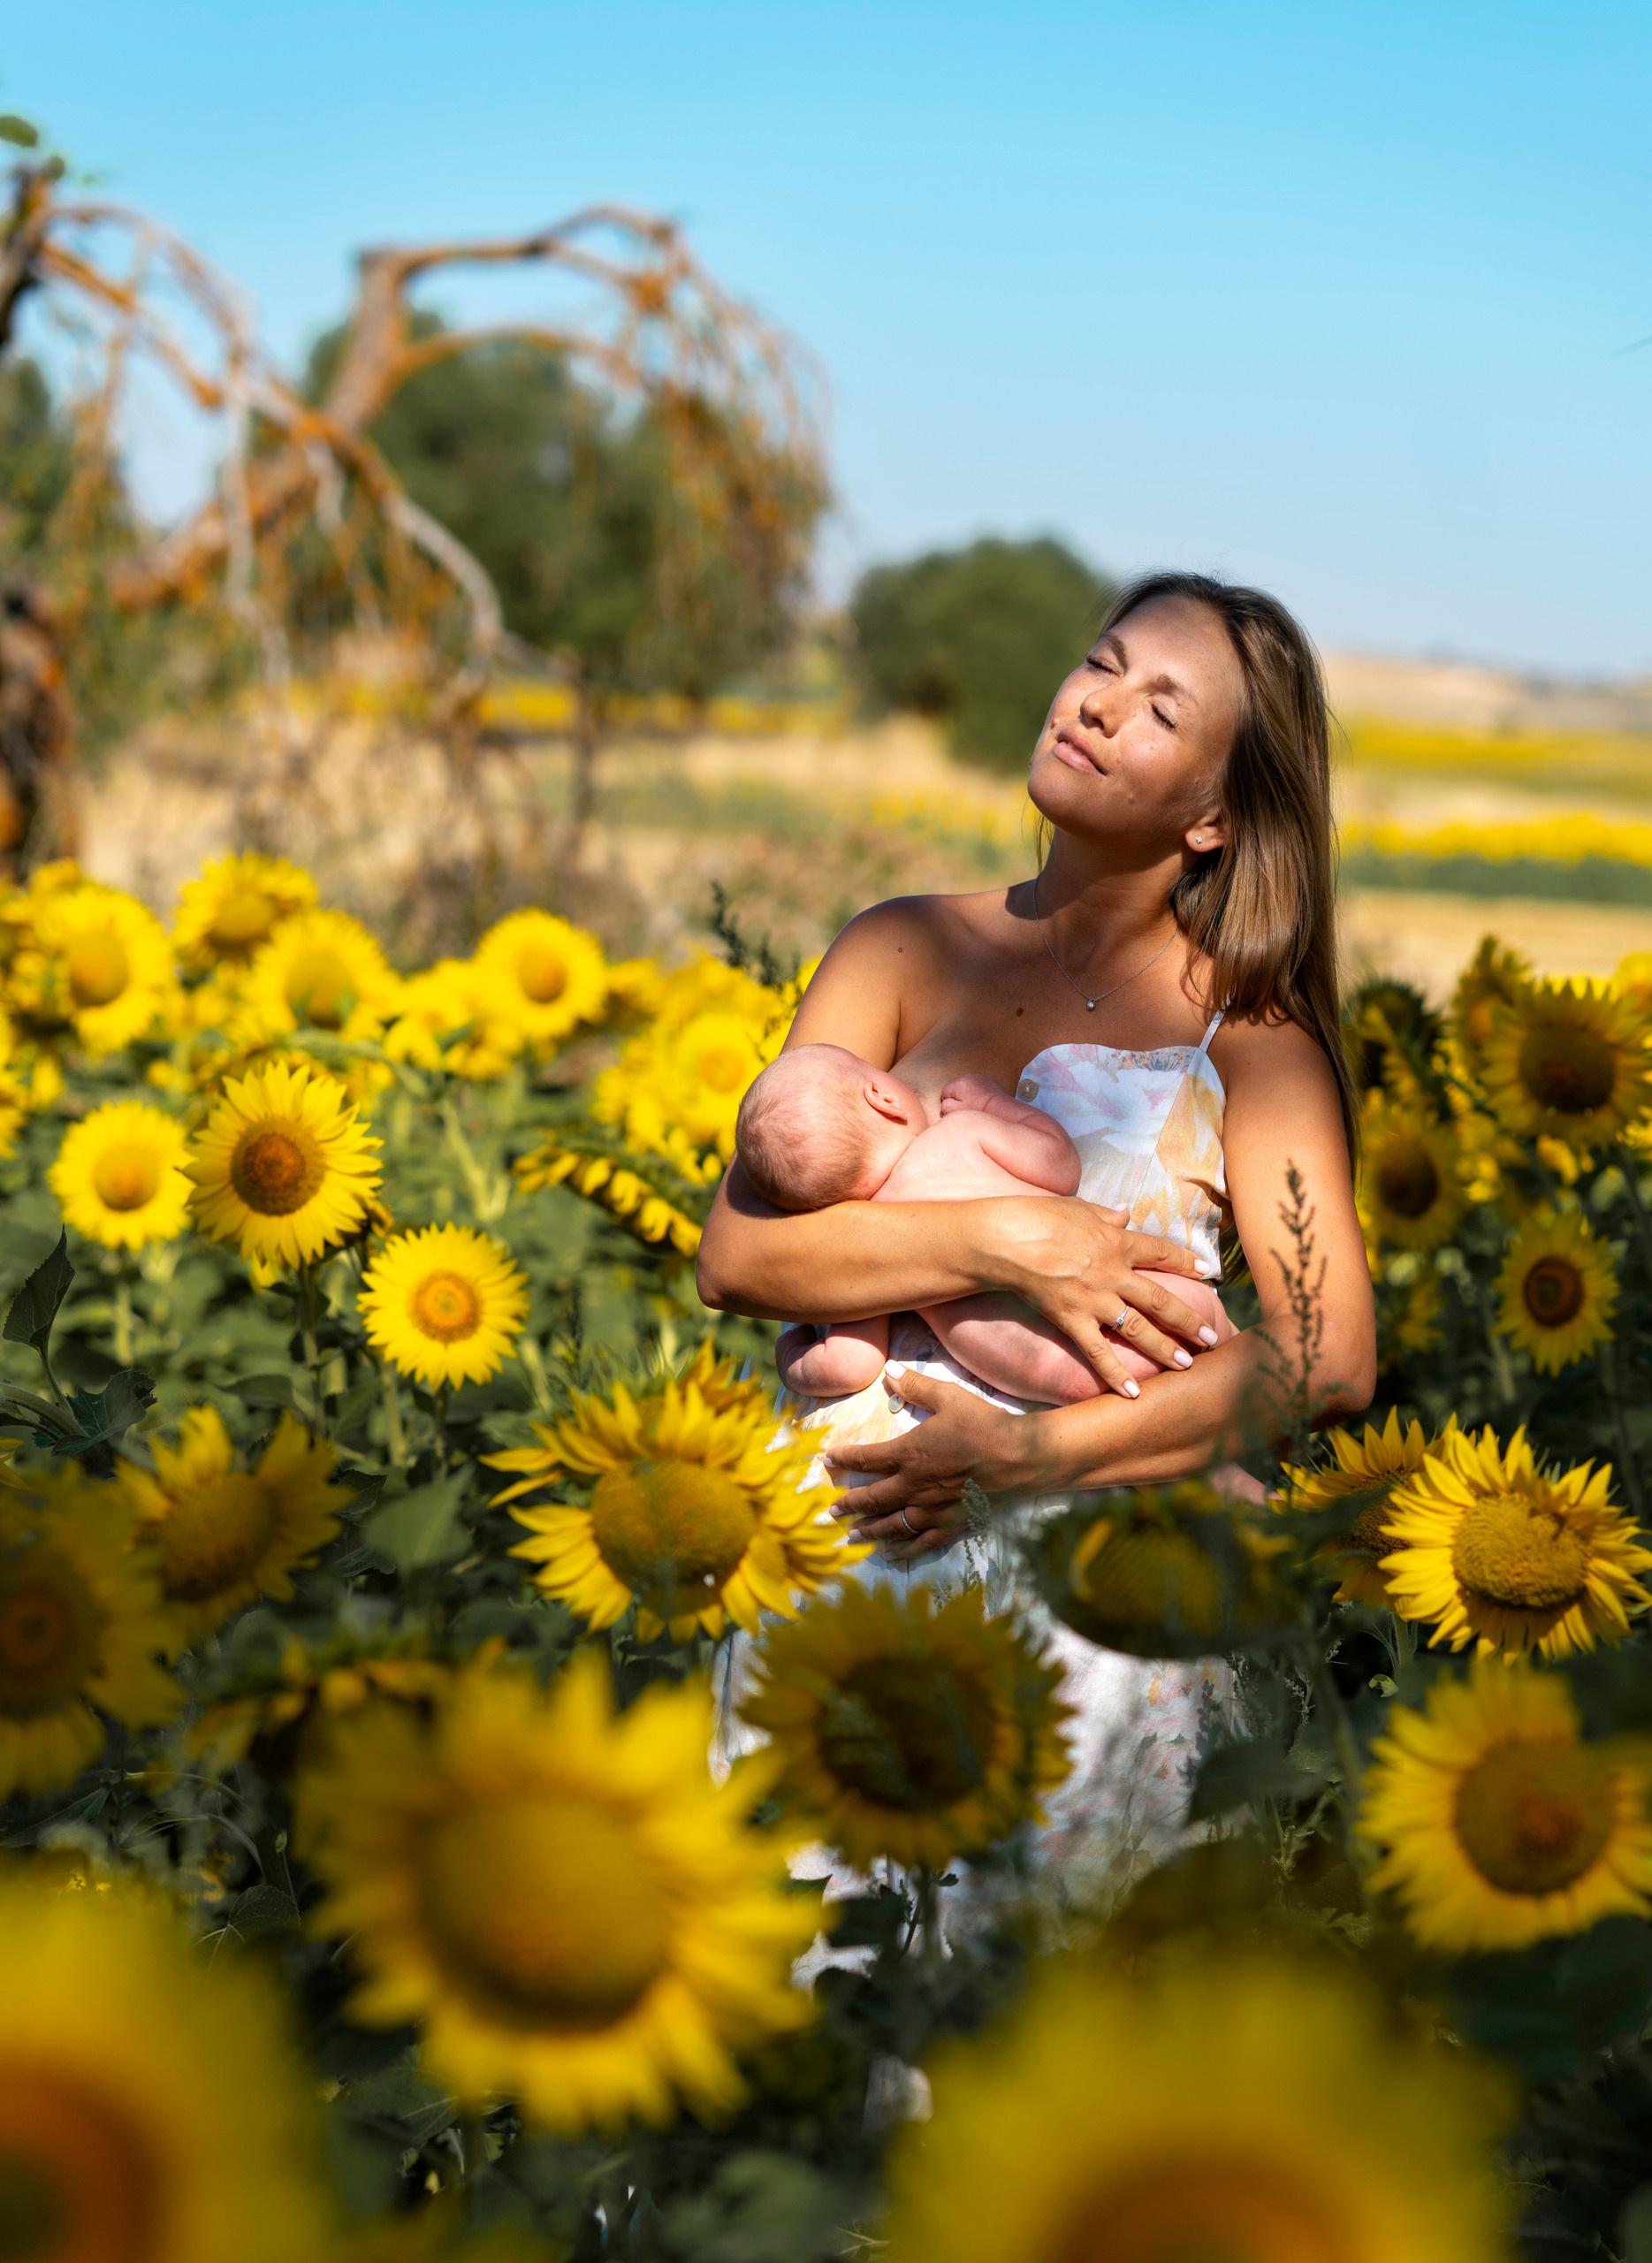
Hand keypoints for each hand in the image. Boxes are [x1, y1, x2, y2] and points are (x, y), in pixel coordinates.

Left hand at [823, 1365, 1035, 1548]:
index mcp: (909, 1454)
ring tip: (851, 1536)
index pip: (866, 1458)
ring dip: (868, 1530)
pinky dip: (903, 1549)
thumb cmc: (984, 1425)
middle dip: (849, 1503)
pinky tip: (892, 1554)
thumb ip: (916, 1386)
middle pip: (872, 1498)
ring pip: (892, 1524)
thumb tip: (888, 1370)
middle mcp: (913, 1486)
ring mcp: (931, 1509)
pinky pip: (921, 1542)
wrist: (1020, 1458)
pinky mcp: (951, 1524)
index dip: (844, 1459)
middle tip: (830, 1511)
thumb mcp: (949, 1397)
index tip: (828, 1460)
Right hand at [938, 1073, 1006, 1114]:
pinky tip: (982, 1099)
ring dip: (968, 1093)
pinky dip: (978, 1090)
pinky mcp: (988, 1079)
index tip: (957, 1108)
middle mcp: (968, 1077)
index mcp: (959, 1083)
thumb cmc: (979, 1111)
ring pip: (967, 1086)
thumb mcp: (957, 1112)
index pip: (945, 1092)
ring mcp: (979, 1077)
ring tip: (976, 1103)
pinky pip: (978, 1084)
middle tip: (967, 1107)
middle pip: (956, 1088)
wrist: (999, 1108)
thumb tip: (944, 1102)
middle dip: (959, 1097)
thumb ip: (945, 1106)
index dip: (949, 1102)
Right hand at [980, 1194, 1217, 1397]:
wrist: (1004, 1239)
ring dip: (1165, 1348)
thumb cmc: (1037, 1216)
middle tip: (1211, 1337)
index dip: (1185, 1262)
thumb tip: (1125, 1213)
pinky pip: (1098, 1352)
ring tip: (1187, 1365)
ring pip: (1139, 1328)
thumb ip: (1105, 1213)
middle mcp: (1113, 1273)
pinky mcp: (1072, 1319)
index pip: (1160, 1252)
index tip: (1205, 1272)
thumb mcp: (1077, 1207)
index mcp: (1116, 1240)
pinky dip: (1116, 1374)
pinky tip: (1134, 1394)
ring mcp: (1094, 1299)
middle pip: (1160, 1299)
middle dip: (1188, 1319)